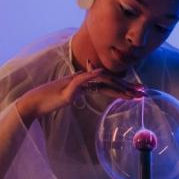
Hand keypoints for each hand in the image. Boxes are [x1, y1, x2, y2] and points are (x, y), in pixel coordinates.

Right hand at [15, 60, 144, 126]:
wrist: (34, 101)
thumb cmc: (50, 101)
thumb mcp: (67, 97)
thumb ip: (78, 93)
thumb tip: (86, 92)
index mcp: (84, 82)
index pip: (107, 84)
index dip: (123, 88)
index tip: (137, 93)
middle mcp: (82, 79)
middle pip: (109, 81)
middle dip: (127, 87)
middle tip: (143, 93)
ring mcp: (75, 82)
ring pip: (101, 80)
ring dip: (119, 86)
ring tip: (133, 95)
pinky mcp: (68, 87)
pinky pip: (82, 80)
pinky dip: (93, 76)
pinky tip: (103, 76)